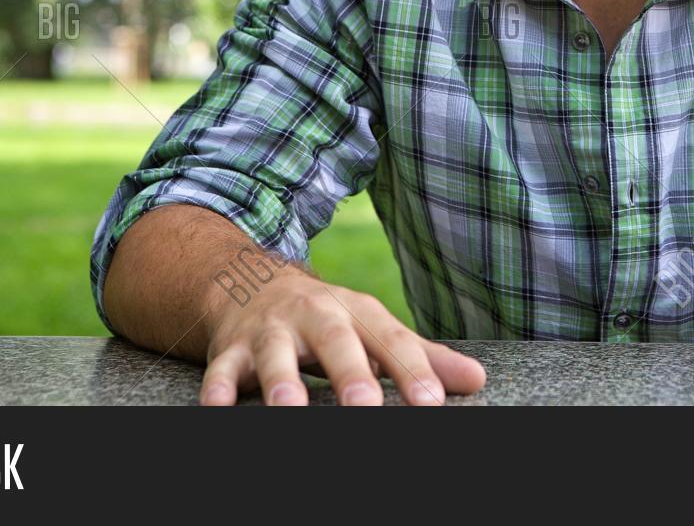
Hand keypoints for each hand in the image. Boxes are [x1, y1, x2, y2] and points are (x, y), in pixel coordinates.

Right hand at [199, 268, 485, 405]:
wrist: (251, 283)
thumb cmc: (327, 318)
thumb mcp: (372, 328)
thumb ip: (420, 357)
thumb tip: (476, 380)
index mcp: (357, 313)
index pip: (391, 341)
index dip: (412, 371)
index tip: (431, 404)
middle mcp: (314, 316)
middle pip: (335, 341)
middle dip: (350, 374)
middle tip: (365, 407)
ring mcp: (270, 331)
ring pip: (274, 354)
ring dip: (280, 382)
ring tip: (290, 411)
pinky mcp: (230, 349)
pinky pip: (221, 369)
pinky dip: (217, 388)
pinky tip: (217, 408)